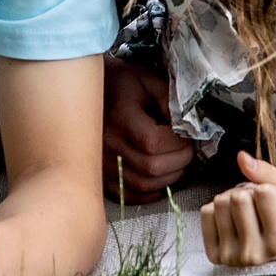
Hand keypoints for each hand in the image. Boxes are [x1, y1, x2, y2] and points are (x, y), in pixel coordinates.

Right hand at [101, 59, 193, 201]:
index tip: (186, 134)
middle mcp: (107, 141)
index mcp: (120, 116)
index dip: (178, 143)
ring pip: (143, 184)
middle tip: (186, 148)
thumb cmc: (124, 85)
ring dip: (169, 178)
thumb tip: (186, 126)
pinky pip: (127, 195)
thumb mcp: (150, 80)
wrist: (90, 91)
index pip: (153, 142)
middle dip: (179, 161)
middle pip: (151, 167)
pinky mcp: (101, 172)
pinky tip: (158, 177)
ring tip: (175, 160)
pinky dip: (148, 192)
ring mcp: (101, 160)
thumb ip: (170, 100)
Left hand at [198, 151, 275, 266]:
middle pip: (238, 197)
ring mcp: (232, 256)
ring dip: (230, 199)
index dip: (268, 188)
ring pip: (220, 203)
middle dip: (247, 193)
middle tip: (256, 206)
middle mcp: (255, 253)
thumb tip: (241, 157)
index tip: (273, 202)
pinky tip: (231, 221)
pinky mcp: (215, 255)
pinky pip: (205, 213)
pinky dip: (217, 210)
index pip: (264, 192)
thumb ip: (269, 172)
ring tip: (244, 212)